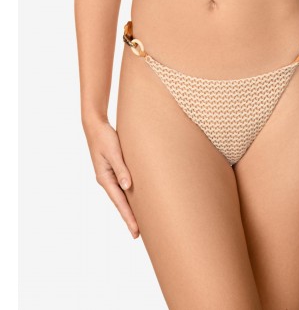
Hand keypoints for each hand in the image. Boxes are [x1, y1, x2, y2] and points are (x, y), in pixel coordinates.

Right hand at [83, 118, 139, 238]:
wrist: (95, 126)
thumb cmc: (105, 137)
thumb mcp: (114, 152)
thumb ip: (121, 168)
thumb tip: (128, 187)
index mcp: (105, 178)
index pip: (119, 202)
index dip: (128, 217)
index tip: (136, 230)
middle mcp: (107, 180)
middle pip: (120, 203)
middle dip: (129, 218)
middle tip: (138, 235)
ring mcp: (110, 176)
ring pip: (122, 196)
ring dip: (130, 208)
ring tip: (140, 221)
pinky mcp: (114, 170)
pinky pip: (123, 187)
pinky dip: (129, 195)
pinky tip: (136, 200)